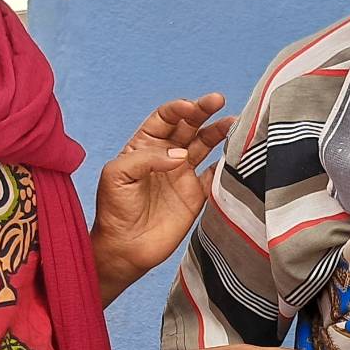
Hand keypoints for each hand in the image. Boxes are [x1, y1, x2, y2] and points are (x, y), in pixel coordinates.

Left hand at [93, 93, 233, 304]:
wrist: (124, 249)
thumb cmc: (113, 210)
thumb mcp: (117, 175)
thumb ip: (146, 159)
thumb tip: (180, 155)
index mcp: (144, 146)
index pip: (164, 118)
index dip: (178, 109)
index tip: (190, 108)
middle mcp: (166, 155)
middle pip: (188, 125)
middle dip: (203, 110)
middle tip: (217, 100)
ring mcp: (183, 174)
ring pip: (205, 144)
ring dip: (218, 131)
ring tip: (234, 122)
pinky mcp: (196, 195)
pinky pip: (215, 174)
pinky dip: (226, 164)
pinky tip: (236, 154)